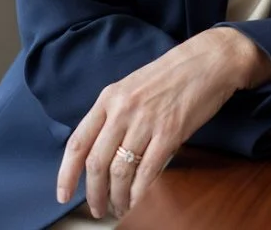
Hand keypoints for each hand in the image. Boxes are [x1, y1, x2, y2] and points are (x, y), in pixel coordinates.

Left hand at [56, 28, 270, 218]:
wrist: (208, 60)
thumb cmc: (171, 74)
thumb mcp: (133, 87)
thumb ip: (115, 114)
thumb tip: (101, 152)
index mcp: (109, 97)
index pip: (78, 142)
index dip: (66, 173)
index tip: (62, 194)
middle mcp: (123, 109)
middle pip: (96, 163)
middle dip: (93, 194)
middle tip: (97, 209)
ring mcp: (146, 121)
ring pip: (120, 171)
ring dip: (117, 197)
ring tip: (119, 206)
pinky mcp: (170, 132)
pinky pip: (147, 172)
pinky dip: (139, 192)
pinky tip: (137, 199)